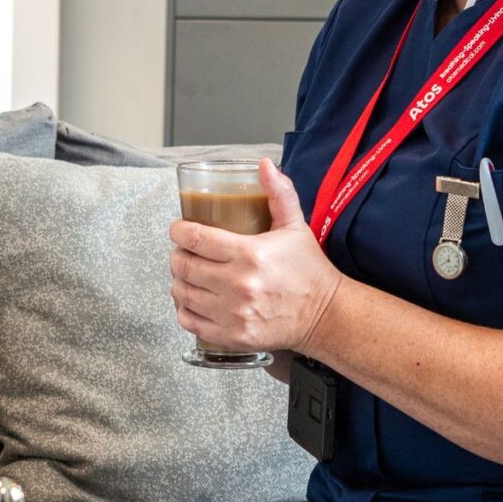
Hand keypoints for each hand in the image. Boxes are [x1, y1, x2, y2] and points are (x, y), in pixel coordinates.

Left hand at [169, 159, 342, 356]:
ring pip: (183, 293)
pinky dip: (184, 309)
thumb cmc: (308, 270)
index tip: (178, 229)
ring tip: (186, 274)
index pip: (195, 239)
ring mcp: (233, 314)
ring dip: (178, 281)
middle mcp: (237, 286)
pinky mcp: (232, 336)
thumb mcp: (295, 226)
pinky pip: (190, 322)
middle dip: (177, 255)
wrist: (324, 315)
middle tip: (183, 251)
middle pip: (184, 266)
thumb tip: (263, 165)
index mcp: (249, 255)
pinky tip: (191, 299)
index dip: (179, 231)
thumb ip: (279, 193)